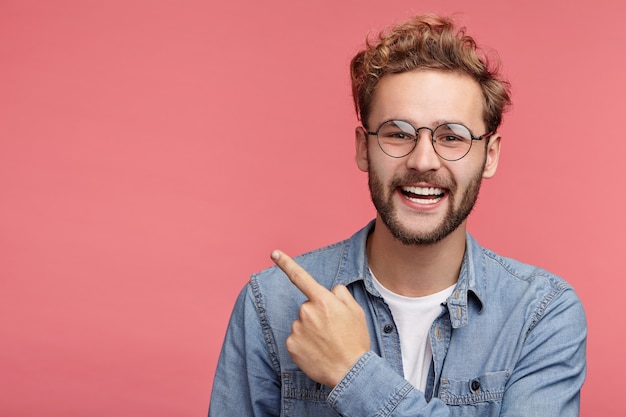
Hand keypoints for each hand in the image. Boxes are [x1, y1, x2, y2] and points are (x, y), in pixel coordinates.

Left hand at [271, 250, 370, 387]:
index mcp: (322, 300)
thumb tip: (329, 291)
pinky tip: (317, 351)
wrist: (350, 372)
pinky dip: (304, 344)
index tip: (273, 253)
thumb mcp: (355, 311)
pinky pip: (295, 338)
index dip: (285, 263)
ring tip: (327, 343)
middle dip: (317, 314)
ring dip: (310, 330)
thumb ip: (340, 294)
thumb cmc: (355, 340)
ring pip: (301, 323)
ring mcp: (296, 329)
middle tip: (333, 330)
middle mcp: (306, 311)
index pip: (301, 277)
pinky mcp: (290, 345)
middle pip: (307, 307)